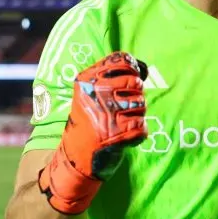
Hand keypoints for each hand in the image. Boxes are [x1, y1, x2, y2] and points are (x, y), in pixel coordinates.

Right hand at [39, 52, 147, 213]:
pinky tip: (125, 137)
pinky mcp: (115, 134)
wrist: (75, 157)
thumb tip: (142, 68)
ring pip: (141, 104)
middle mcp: (94, 94)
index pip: (122, 61)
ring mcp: (105, 114)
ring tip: (122, 123)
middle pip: (135, 83)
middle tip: (124, 109)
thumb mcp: (88, 94)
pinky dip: (138, 134)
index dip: (133, 70)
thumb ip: (109, 78)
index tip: (130, 80)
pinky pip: (142, 126)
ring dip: (137, 115)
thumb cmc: (87, 122)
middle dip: (136, 96)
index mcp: (87, 80)